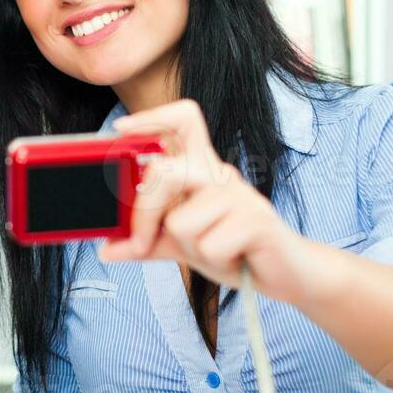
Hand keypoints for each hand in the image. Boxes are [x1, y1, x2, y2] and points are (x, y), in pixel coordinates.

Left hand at [99, 99, 318, 303]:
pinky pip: (207, 246)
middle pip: (164, 173)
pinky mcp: (257, 219)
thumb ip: (146, 243)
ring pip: (179, 222)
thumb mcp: (181, 245)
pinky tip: (234, 257)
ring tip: (216, 250)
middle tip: (143, 243)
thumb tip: (105, 249)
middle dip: (144, 214)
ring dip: (189, 249)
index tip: (120, 130)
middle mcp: (219, 174)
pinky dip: (214, 262)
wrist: (286, 274)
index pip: (183, 120)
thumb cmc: (233, 251)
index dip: (151, 117)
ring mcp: (240, 194)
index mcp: (201, 170)